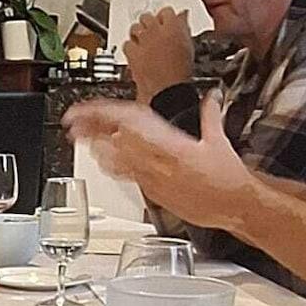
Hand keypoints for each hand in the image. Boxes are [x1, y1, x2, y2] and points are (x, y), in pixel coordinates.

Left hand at [66, 91, 260, 231]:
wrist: (234, 207)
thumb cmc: (227, 178)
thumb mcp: (218, 140)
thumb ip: (211, 114)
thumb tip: (212, 97)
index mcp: (171, 144)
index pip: (131, 122)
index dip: (106, 114)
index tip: (89, 108)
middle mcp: (157, 162)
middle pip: (115, 140)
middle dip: (91, 129)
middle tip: (71, 120)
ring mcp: (153, 179)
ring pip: (116, 160)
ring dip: (95, 147)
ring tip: (77, 136)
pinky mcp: (153, 193)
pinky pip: (127, 177)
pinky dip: (112, 166)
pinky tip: (101, 160)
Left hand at [121, 7, 193, 103]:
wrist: (167, 90)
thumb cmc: (180, 73)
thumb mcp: (189, 47)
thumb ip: (184, 28)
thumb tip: (182, 16)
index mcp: (172, 26)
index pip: (166, 11)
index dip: (165, 17)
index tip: (165, 22)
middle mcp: (155, 31)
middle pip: (147, 17)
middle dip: (149, 23)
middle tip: (153, 32)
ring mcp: (142, 41)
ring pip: (135, 28)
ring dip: (138, 33)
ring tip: (143, 41)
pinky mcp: (131, 53)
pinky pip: (127, 43)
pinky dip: (130, 46)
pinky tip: (136, 52)